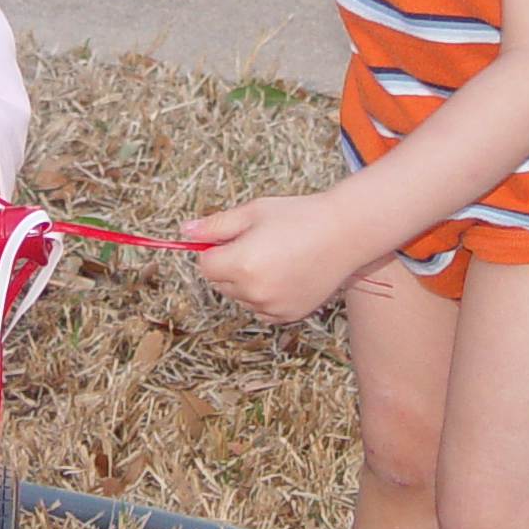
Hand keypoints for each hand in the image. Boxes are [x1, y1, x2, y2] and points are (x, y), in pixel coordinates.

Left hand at [183, 191, 380, 322]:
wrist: (345, 232)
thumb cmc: (298, 216)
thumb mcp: (252, 212)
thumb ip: (215, 226)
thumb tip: (183, 232)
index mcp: (241, 264)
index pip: (205, 266)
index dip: (214, 250)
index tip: (233, 238)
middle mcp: (254, 291)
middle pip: (220, 283)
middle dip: (230, 265)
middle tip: (260, 243)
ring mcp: (272, 307)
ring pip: (241, 297)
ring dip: (247, 282)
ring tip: (277, 257)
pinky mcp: (289, 316)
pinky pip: (261, 309)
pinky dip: (265, 296)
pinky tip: (286, 274)